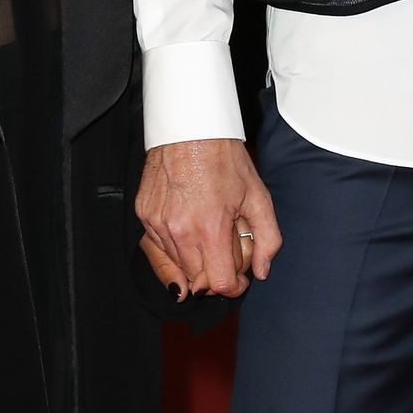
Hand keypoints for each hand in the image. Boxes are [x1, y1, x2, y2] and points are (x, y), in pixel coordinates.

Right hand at [136, 138, 282, 298]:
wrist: (189, 127)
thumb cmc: (224, 158)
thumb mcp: (258, 196)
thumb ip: (268, 239)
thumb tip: (262, 271)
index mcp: (210, 227)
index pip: (220, 284)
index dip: (235, 286)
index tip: (241, 276)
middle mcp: (179, 231)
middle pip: (198, 280)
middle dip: (216, 272)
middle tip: (227, 248)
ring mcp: (157, 224)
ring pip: (178, 266)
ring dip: (195, 260)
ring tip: (208, 231)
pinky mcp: (144, 215)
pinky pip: (160, 247)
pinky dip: (176, 246)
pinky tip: (189, 224)